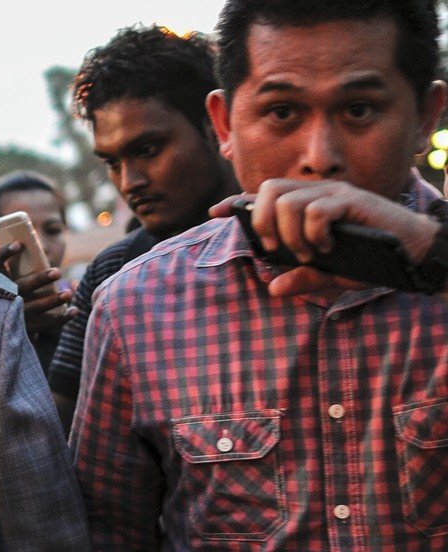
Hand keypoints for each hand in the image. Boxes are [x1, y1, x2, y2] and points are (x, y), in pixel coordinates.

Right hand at [0, 242, 74, 336]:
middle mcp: (3, 298)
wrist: (6, 329)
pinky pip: (46, 324)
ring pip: (35, 307)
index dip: (3, 253)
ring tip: (69, 293)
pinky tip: (74, 310)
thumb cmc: (15, 295)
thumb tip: (48, 257)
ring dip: (53, 300)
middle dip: (40, 279)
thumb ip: (25, 268)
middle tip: (58, 271)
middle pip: (21, 287)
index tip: (19, 244)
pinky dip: (62, 317)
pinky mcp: (25, 329)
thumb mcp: (12, 281)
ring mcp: (13, 315)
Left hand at [210, 180, 439, 297]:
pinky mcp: (352, 200)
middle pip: (268, 190)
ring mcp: (334, 193)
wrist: (410, 253)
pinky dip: (313, 232)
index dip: (236, 202)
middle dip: (261, 221)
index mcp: (306, 204)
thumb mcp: (330, 273)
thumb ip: (303, 278)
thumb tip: (274, 288)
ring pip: (289, 201)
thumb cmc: (370, 259)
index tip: (214, 212)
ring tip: (307, 253)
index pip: (262, 195)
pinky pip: (317, 210)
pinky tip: (325, 247)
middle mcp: (317, 192)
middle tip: (274, 248)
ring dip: (289, 233)